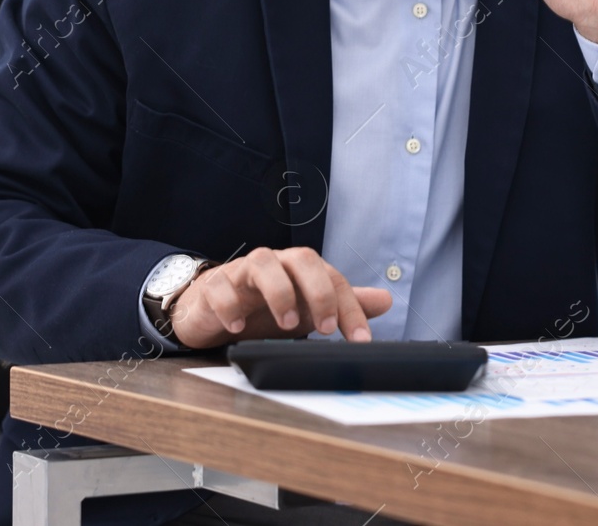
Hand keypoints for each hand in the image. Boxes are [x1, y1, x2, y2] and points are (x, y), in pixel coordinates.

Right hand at [168, 246, 391, 348]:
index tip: (360, 339)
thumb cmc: (263, 305)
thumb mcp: (306, 308)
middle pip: (302, 259)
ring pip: (261, 263)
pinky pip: (220, 286)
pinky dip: (230, 305)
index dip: (350, 308)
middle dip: (319, 292)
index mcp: (300, 268)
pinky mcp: (213, 286)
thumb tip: (386, 300)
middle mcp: (275, 263)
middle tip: (326, 329)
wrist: (211, 308)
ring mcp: (242, 272)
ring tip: (287, 325)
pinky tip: (238, 328)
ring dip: (279, 292)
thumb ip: (343, 304)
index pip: (333, 279)